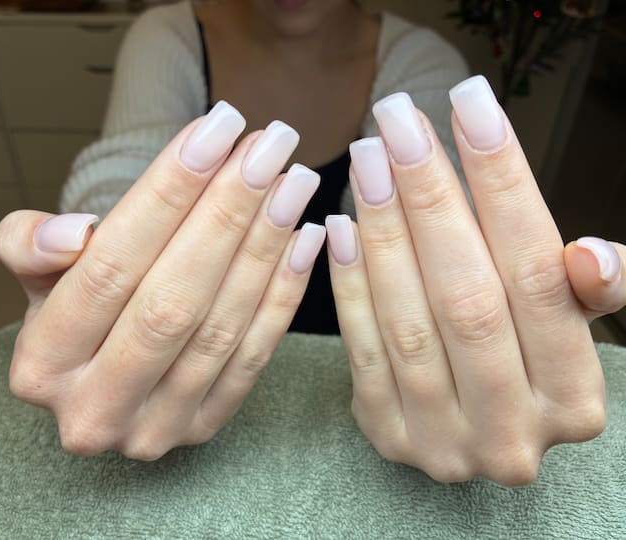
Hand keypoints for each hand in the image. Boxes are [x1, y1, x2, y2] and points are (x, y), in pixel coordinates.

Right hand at [0, 102, 324, 459]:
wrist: (103, 366)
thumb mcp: (35, 272)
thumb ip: (28, 246)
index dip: (167, 192)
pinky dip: (284, 294)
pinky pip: (254, 357)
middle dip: (227, 213)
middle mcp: (95, 409)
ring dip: (265, 247)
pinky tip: (306, 237)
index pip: (109, 266)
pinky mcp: (203, 427)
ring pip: (221, 327)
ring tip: (295, 181)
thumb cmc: (73, 304)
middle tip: (271, 146)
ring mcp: (155, 428)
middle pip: (172, 300)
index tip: (217, 129)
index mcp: (40, 366)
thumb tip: (71, 234)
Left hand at [328, 76, 624, 485]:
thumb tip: (587, 257)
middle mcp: (511, 433)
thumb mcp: (575, 327)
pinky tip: (341, 223)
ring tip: (368, 158)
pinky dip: (350, 282)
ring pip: (407, 321)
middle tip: (397, 118)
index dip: (503, 183)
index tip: (469, 103)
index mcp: (574, 400)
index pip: (538, 275)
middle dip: (429, 196)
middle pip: (466, 297)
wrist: (479, 425)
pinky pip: (362, 348)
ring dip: (382, 230)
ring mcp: (443, 442)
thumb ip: (589, 293)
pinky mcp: (389, 435)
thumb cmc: (529, 357)